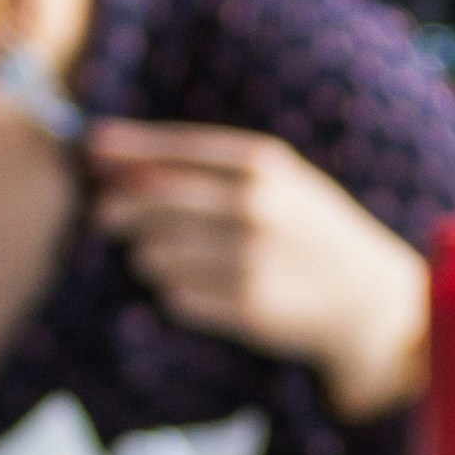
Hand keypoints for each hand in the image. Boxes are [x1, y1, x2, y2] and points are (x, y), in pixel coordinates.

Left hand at [84, 123, 429, 422]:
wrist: (365, 296)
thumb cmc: (306, 229)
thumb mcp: (274, 181)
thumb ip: (202, 168)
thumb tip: (109, 156)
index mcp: (261, 164)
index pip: (172, 150)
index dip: (124, 149)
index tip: (89, 151)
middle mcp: (255, 205)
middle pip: (150, 202)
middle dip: (117, 209)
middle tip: (108, 217)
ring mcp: (250, 257)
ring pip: (154, 253)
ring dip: (149, 256)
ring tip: (175, 257)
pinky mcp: (246, 305)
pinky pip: (175, 295)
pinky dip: (176, 292)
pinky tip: (205, 288)